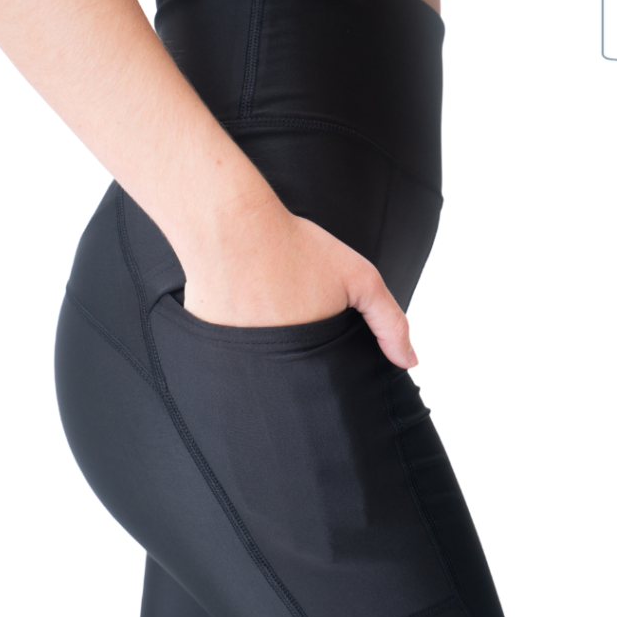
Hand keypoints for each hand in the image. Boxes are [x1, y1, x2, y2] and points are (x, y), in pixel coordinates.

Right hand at [181, 206, 418, 369]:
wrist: (229, 224)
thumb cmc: (294, 247)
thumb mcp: (358, 278)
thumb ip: (389, 321)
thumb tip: (409, 361)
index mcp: (305, 358)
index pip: (321, 392)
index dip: (328, 381)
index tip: (326, 350)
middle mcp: (266, 367)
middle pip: (288, 384)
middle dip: (296, 369)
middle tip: (295, 325)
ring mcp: (233, 358)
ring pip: (257, 370)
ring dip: (265, 354)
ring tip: (268, 314)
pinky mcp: (207, 344)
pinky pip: (227, 352)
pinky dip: (236, 337)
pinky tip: (240, 309)